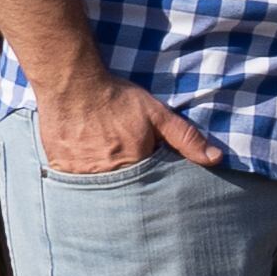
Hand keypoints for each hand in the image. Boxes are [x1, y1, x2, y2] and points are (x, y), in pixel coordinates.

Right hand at [33, 71, 223, 175]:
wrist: (72, 84)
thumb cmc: (117, 98)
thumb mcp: (157, 115)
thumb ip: (186, 138)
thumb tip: (216, 159)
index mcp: (133, 164)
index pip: (149, 188)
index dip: (153, 183)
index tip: (152, 176)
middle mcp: (106, 174)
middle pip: (123, 191)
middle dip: (129, 187)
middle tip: (125, 166)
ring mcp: (80, 173)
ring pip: (98, 189)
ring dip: (105, 183)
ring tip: (106, 165)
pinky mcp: (59, 168)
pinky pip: (74, 182)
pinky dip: (83, 177)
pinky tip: (86, 164)